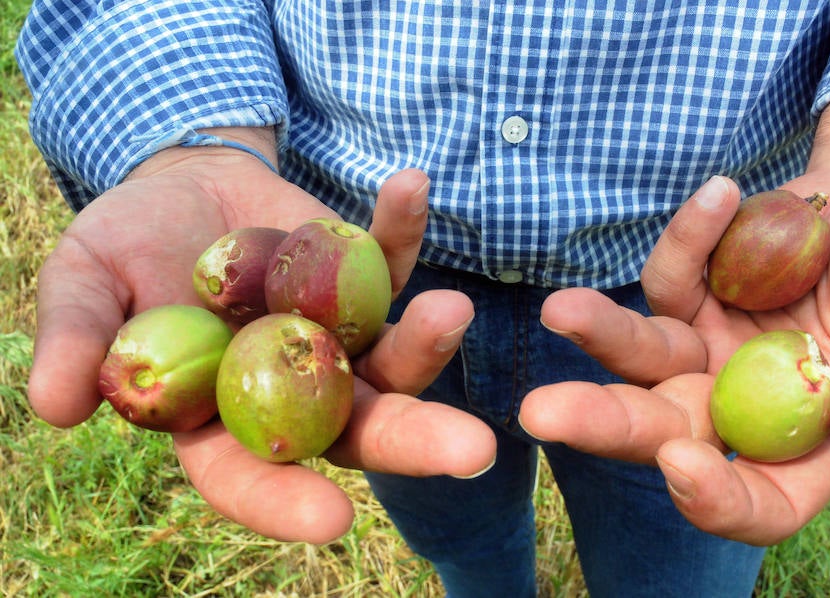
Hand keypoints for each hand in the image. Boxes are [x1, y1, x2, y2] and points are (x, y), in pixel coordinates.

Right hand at [28, 128, 495, 542]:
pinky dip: (400, 230)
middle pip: (355, 428)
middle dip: (412, 441)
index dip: (286, 500)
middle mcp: (292, 387)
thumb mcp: (83, 284)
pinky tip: (408, 188)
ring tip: (450, 309)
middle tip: (472, 451)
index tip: (336, 521)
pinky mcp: (360, 276)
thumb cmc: (121, 247)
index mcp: (220, 414)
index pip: (251, 473)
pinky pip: (387, 260)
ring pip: (392, 355)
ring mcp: (336, 333)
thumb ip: (78, 341)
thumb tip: (55, 406)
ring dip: (426, 340)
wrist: (179, 187)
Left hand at [519, 164, 829, 544]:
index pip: (761, 502)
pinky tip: (723, 194)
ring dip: (599, 335)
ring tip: (559, 309)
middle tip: (541, 414)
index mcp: (806, 439)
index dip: (719, 500)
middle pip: (666, 434)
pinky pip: (669, 276)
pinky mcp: (688, 298)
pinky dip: (688, 239)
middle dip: (604, 426)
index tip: (681, 464)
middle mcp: (742, 405)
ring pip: (641, 357)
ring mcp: (707, 352)